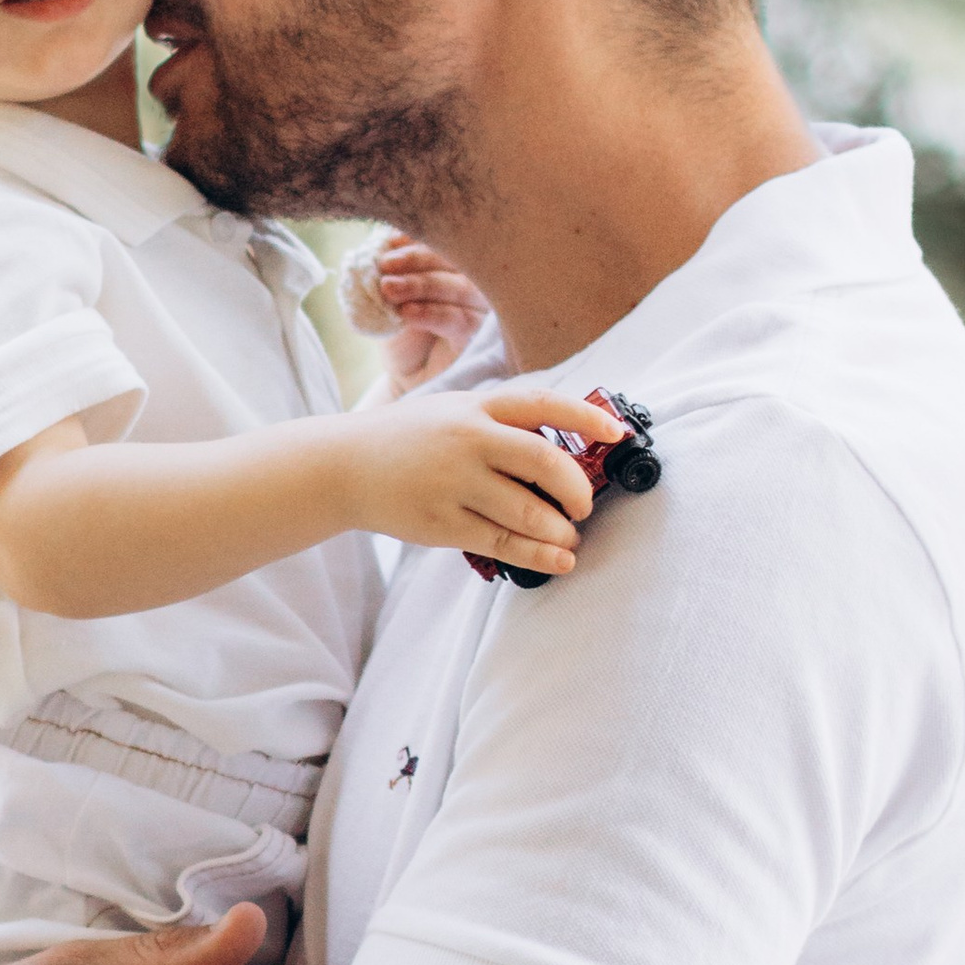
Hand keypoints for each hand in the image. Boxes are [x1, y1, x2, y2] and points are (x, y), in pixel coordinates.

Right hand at [344, 383, 624, 579]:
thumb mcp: (455, 409)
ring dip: (562, 530)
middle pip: (546, 463)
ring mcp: (454, 483)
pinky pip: (504, 544)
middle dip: (578, 490)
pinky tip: (559, 559)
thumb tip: (567, 443)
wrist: (346, 466)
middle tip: (584, 505)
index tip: (618, 433)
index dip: (587, 417)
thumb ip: (503, 420)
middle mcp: (469, 440)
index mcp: (477, 406)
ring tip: (568, 536)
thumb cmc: (411, 438)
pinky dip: (540, 555)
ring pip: (529, 512)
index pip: (543, 405)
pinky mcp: (443, 523)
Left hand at [371, 237, 488, 396]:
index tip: (388, 242)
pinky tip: (406, 312)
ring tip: (388, 288)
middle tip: (384, 264)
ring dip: (420, 285)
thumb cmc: (403, 333)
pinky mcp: (482, 338)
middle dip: (416, 260)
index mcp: (455, 266)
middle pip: (456, 260)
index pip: (445, 242)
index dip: (417, 240)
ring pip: (459, 287)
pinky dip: (430, 313)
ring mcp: (482, 309)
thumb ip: (388, 272)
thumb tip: (375, 245)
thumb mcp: (389, 298)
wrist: (409, 380)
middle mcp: (477, 282)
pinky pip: (459, 319)